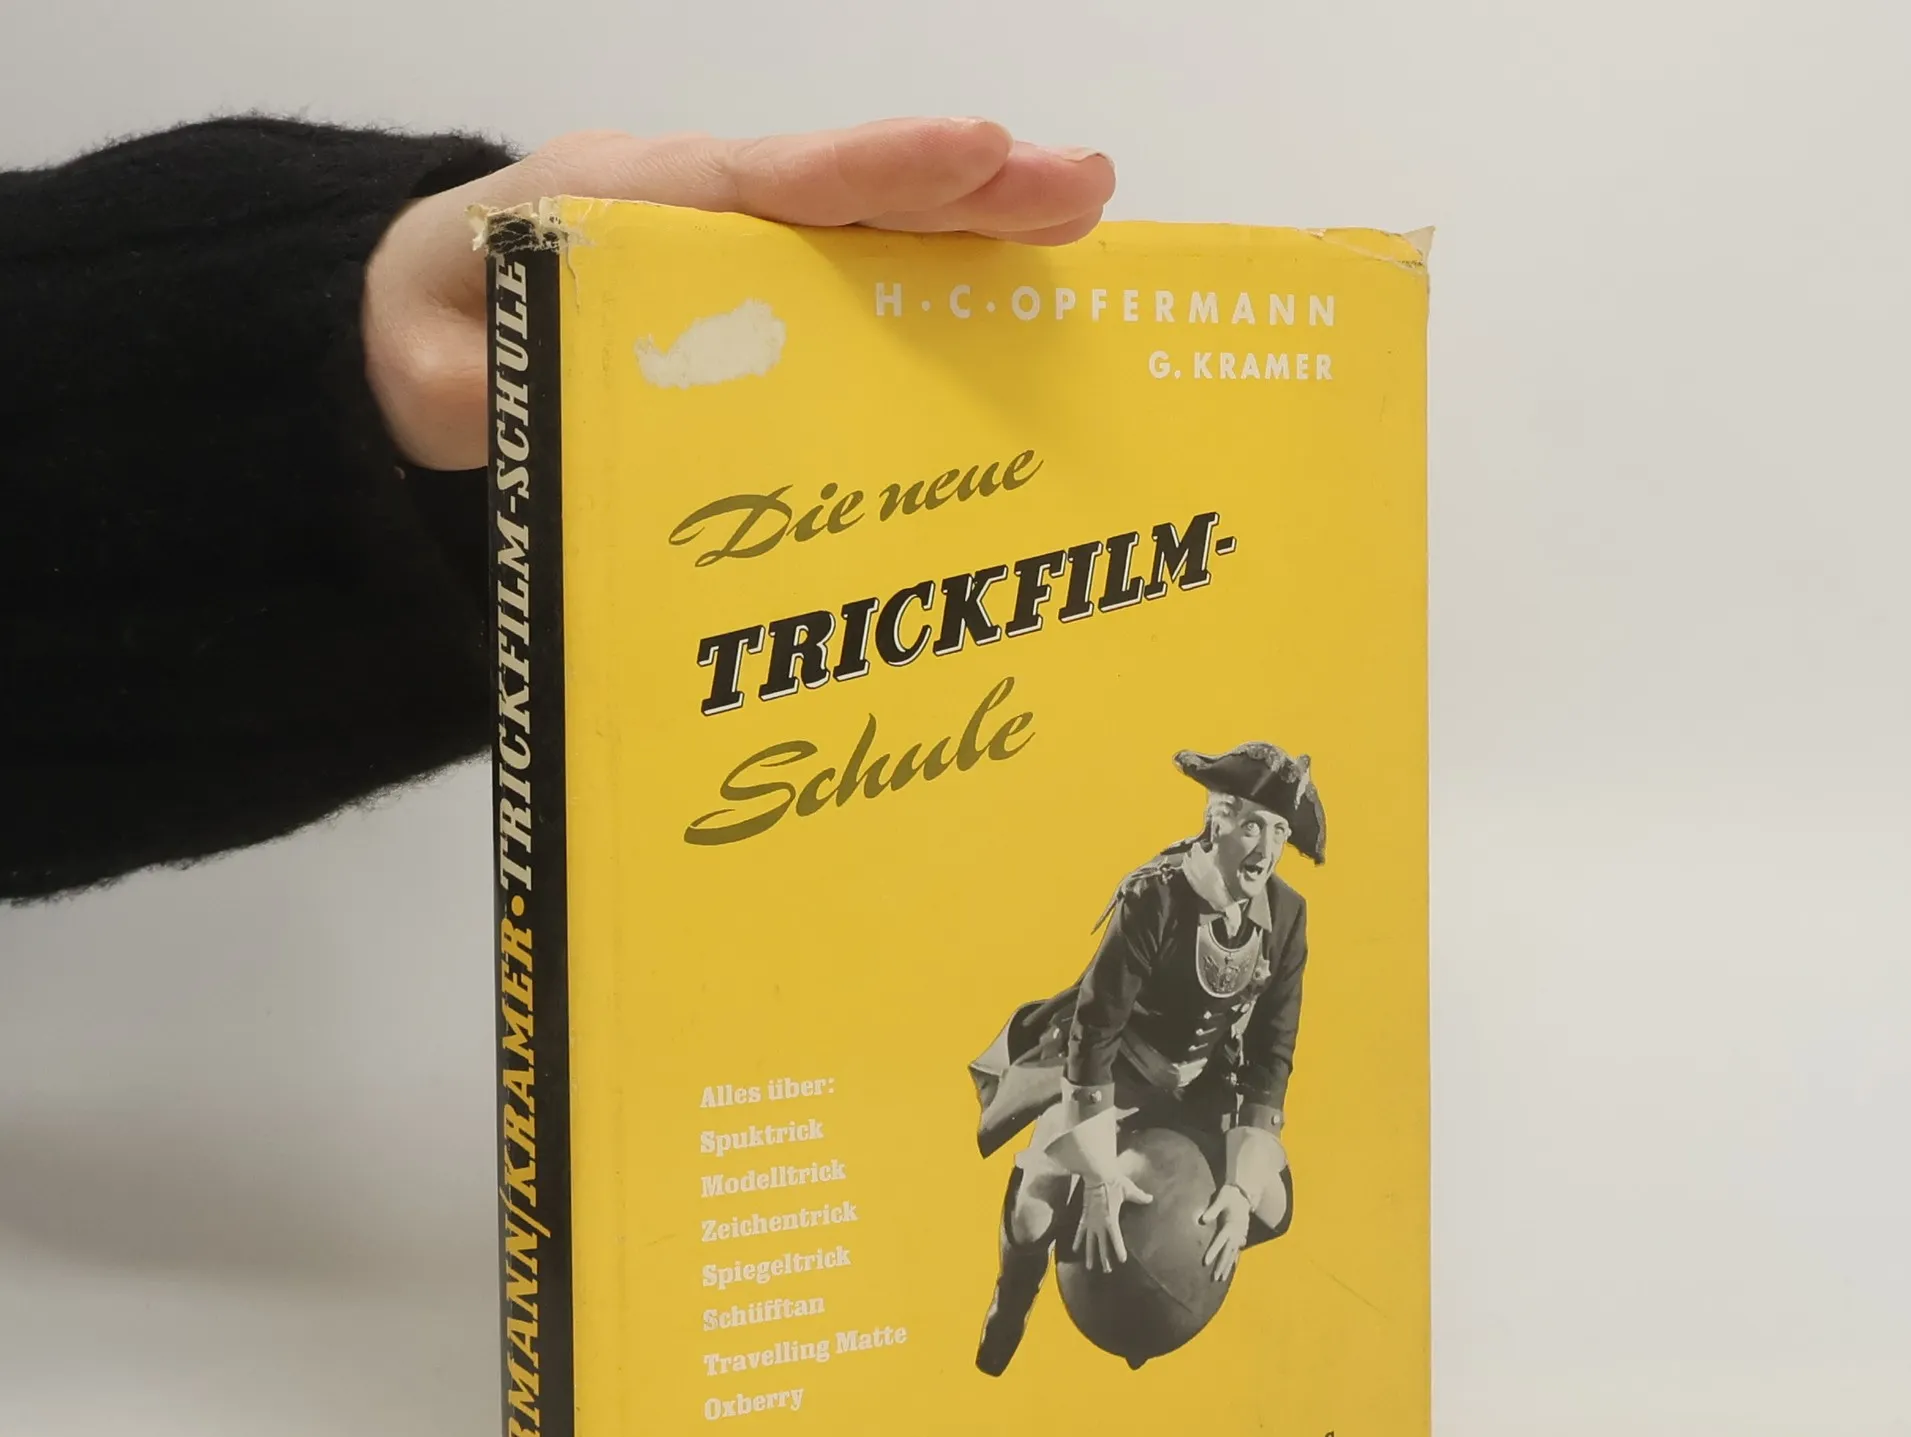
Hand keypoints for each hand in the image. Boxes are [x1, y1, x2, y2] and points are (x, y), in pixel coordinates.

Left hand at [364, 118, 1115, 468]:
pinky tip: (1022, 301)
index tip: (969, 153)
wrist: (430, 320)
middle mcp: (706, 216)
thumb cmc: (438, 325)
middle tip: (1080, 186)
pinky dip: (944, 284)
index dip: (870, 170)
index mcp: (631, 207)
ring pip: (873, 234)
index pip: (764, 184)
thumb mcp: (430, 360)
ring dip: (978, 229)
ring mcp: (745, 255)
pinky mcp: (768, 303)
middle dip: (963, 187)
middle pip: (847, 195)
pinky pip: (865, 284)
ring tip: (1085, 223)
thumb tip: (522, 413)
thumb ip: (472, 385)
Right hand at [1072, 1172, 1152, 1273]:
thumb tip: (1150, 1199)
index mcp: (1110, 1219)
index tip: (1122, 1260)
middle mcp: (1099, 1223)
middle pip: (1101, 1245)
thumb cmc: (1113, 1181)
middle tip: (1107, 1271)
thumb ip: (1140, 1197)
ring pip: (1089, 1242)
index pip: (1115, 1238)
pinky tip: (1075, 1249)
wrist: (1096, 1173)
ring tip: (1090, 1267)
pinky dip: (1077, 1240)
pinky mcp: (1084, 1216)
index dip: (1119, 1250)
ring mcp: (1090, 1220)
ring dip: (1090, 1254)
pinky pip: (1080, 1231)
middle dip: (1104, 1258)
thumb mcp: (1129, 1190)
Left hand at [1198, 1183, 1252, 1285]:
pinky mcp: (1241, 1235)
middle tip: (1215, 1278)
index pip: (1220, 1241)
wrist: (1245, 1193)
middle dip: (1221, 1265)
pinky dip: (1233, 1260)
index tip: (1206, 1263)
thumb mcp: (1221, 1198)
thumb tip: (1202, 1219)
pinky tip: (1230, 1269)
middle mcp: (1236, 1233)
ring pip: (1233, 1254)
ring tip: (1221, 1279)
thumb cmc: (1230, 1195)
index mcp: (1230, 1225)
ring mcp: (1240, 1235)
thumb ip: (1212, 1209)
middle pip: (1228, 1252)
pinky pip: (1236, 1251)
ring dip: (1227, 1266)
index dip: (1213, 1252)